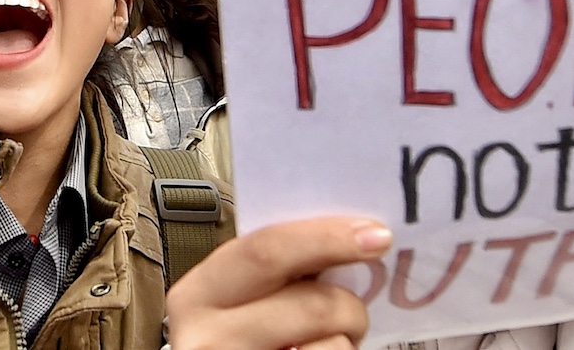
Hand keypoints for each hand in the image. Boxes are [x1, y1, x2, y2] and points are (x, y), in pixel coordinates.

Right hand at [166, 217, 390, 349]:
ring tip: (329, 341)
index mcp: (198, 295)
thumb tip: (343, 241)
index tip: (374, 234)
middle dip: (348, 302)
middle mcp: (208, 337)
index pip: (267, 250)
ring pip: (329, 345)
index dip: (326, 238)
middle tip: (362, 310)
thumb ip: (269, 273)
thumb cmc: (231, 335)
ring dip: (346, 341)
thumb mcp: (231, 298)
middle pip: (309, 303)